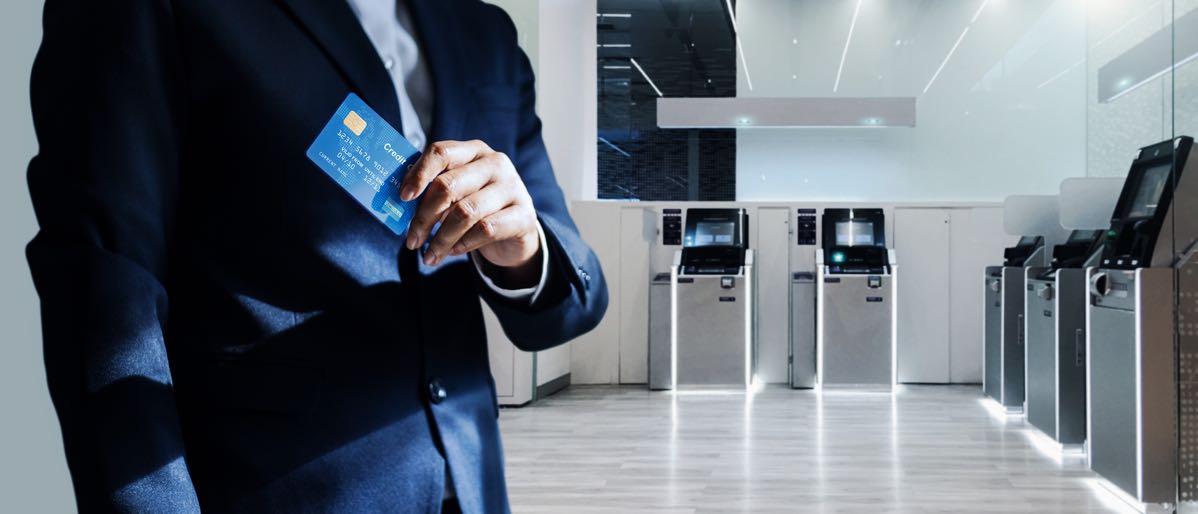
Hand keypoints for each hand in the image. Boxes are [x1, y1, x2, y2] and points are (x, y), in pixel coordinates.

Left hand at [401, 140, 540, 280]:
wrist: (517, 230)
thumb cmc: (478, 207)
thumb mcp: (458, 192)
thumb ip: (433, 190)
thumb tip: (401, 205)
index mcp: (473, 151)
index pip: (441, 152)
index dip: (419, 174)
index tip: (403, 197)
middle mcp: (495, 163)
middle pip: (449, 186)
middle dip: (424, 217)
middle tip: (411, 240)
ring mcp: (512, 187)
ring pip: (465, 212)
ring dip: (441, 238)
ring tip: (429, 256)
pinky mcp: (524, 215)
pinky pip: (485, 230)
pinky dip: (462, 244)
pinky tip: (452, 252)